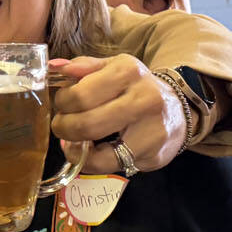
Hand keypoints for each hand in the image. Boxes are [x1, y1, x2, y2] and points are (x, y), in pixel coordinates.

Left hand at [49, 55, 185, 173]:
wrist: (177, 111)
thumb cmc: (135, 88)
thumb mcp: (113, 69)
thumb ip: (83, 67)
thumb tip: (54, 67)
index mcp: (128, 71)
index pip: (79, 94)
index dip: (62, 103)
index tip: (62, 104)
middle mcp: (143, 98)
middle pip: (86, 123)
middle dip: (64, 127)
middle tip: (62, 125)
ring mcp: (150, 129)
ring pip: (96, 150)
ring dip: (74, 147)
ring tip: (74, 139)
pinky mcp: (151, 154)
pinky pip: (107, 165)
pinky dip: (90, 161)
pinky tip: (91, 151)